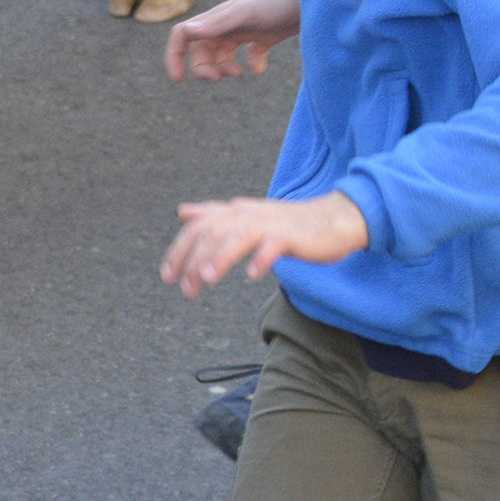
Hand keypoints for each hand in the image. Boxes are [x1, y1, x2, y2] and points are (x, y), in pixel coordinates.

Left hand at [161, 192, 368, 297]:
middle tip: (185, 288)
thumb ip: (213, 215)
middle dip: (195, 259)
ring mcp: (270, 223)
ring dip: (221, 256)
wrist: (331, 219)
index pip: (198, 227)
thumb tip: (183, 212)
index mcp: (234, 212)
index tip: (167, 276)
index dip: (180, 250)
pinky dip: (262, 258)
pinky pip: (275, 245)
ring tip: (208, 278)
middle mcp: (248, 214)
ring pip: (239, 236)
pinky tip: (253, 275)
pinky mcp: (292, 235)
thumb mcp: (245, 217)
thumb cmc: (286, 224)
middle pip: (213, 232)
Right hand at [165, 0, 299, 81]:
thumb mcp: (246, 14)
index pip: (184, 35)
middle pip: (202, 50)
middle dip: (204, 68)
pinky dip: (252, 65)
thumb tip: (187, 32)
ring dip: (224, 68)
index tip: (178, 79)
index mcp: (217, 18)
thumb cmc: (277, 2)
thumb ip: (218, 23)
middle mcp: (227, 24)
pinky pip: (250, 55)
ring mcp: (246, 30)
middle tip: (219, 78)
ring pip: (222, 54)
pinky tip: (260, 68)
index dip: (175, 56)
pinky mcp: (265, 37)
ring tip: (238, 73)